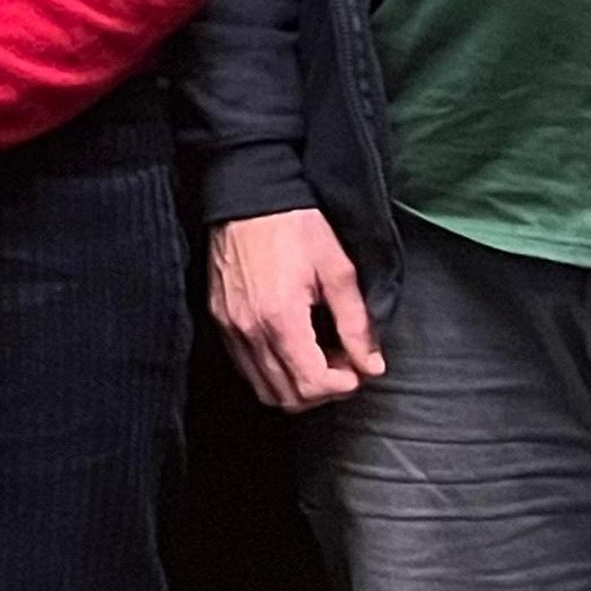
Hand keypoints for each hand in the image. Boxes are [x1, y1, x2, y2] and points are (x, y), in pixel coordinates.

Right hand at [207, 208, 382, 412]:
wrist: (248, 193)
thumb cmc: (294, 225)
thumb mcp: (338, 270)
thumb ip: (356, 324)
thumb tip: (372, 365)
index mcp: (280, 318)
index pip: (311, 384)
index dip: (343, 386)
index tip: (359, 367)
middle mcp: (248, 329)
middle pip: (286, 397)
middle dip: (322, 390)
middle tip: (343, 363)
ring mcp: (228, 326)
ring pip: (262, 387)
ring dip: (296, 384)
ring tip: (318, 356)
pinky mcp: (218, 317)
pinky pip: (245, 365)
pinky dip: (272, 369)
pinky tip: (293, 344)